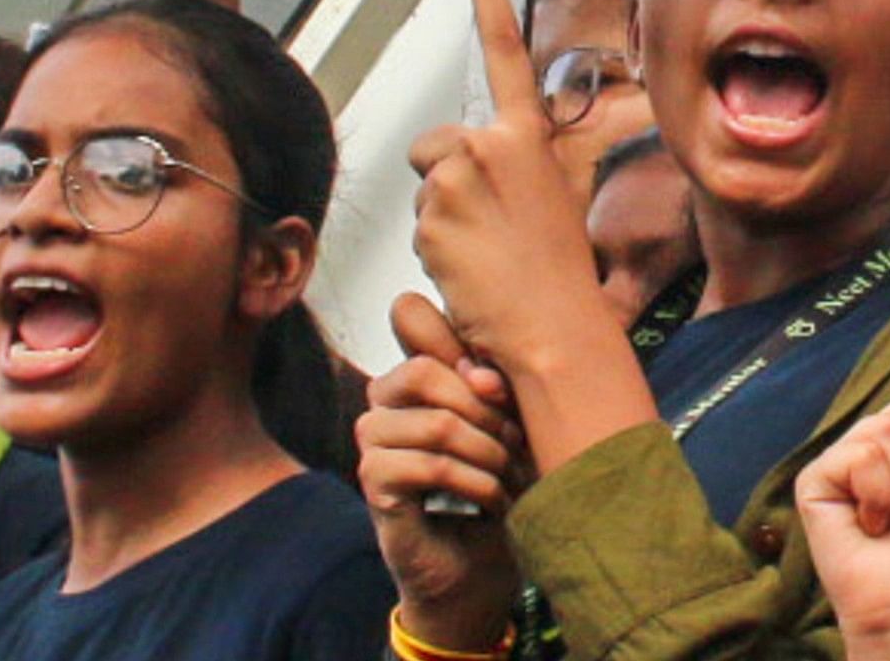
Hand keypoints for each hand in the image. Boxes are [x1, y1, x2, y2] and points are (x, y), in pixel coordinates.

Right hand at [358, 293, 529, 650]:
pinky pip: (428, 467)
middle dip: (485, 409)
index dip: (462, 348)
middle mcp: (382, 403)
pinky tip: (493, 501)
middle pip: (421, 370)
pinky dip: (474, 484)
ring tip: (509, 478)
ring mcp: (373, 443)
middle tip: (517, 446)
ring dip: (487, 453)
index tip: (505, 392)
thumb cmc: (499, 490)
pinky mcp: (375, 487)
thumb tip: (484, 374)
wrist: (482, 571)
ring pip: (434, 422)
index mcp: (412, 377)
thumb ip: (494, 389)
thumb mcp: (509, 427)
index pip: (410, 318)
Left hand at [407, 0, 646, 467]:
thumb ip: (511, 168)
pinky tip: (469, 272)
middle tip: (487, 231)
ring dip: (441, 221)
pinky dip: (434, 250)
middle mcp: (490, 145)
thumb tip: (476, 161)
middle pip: (435, 147)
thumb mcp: (549, 201)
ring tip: (485, 256)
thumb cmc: (557, 277)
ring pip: (423, 190)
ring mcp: (458, 178)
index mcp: (527, 138)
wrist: (554, 329)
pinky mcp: (431, 213)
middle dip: (444, 181)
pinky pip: (416, 226)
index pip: (506, 53)